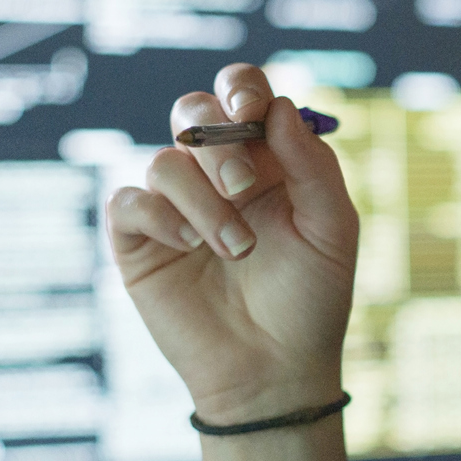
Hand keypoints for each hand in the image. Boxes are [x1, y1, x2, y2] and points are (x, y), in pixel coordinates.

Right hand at [104, 63, 358, 423]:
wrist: (274, 370)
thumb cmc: (310, 300)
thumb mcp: (331, 229)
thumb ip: (312, 165)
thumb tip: (278, 108)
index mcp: (265, 160)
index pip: (242, 94)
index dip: (241, 90)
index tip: (252, 116)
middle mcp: (215, 175)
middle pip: (193, 111)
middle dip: (219, 142)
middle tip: (245, 188)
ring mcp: (174, 207)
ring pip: (165, 161)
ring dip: (203, 201)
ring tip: (237, 250)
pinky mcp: (139, 242)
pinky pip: (128, 201)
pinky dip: (159, 216)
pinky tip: (188, 247)